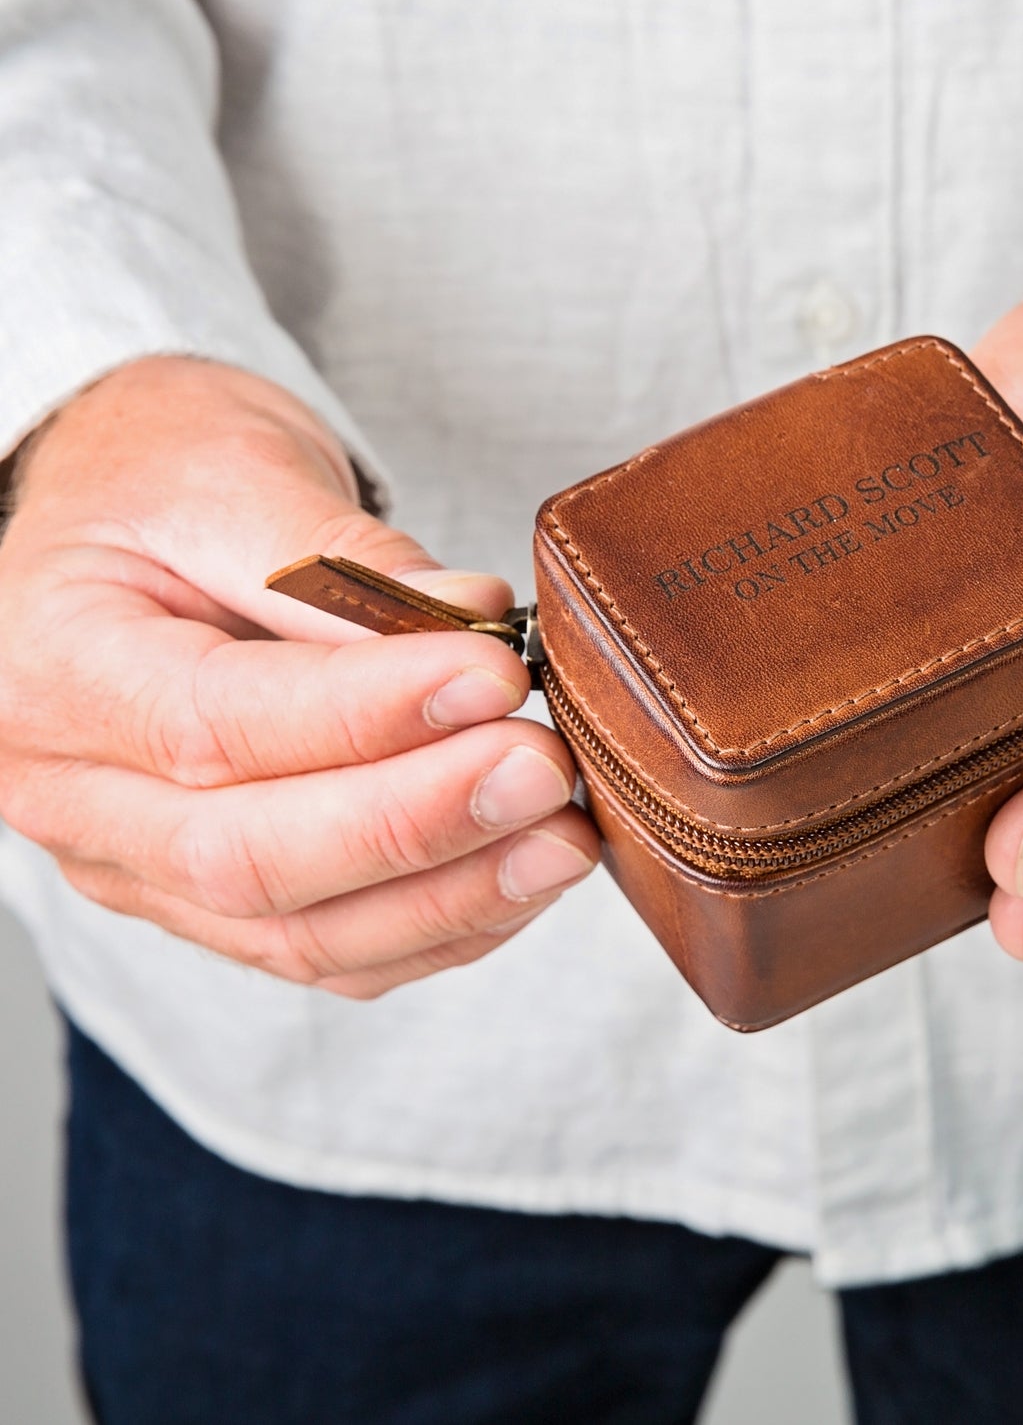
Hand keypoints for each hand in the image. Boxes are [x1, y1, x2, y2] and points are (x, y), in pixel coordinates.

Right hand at [0, 358, 598, 996]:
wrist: (127, 517)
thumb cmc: (168, 480)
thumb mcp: (235, 474)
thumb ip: (342, 557)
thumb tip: (471, 622)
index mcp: (57, 672)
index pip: (219, 724)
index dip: (369, 715)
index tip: (496, 676)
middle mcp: (78, 796)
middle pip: (251, 858)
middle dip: (419, 823)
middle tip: (544, 771)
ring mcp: (141, 866)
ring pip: (298, 932)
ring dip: (451, 896)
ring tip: (563, 840)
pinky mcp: (213, 900)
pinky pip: (329, 950)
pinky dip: (438, 926)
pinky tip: (521, 877)